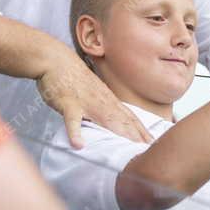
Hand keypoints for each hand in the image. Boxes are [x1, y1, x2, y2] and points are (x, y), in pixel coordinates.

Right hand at [36, 49, 152, 148]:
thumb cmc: (74, 77)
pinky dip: (75, 132)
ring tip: (126, 149)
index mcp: (108, 99)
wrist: (57, 60)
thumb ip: (105, 105)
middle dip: (136, 136)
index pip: (130, 116)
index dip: (141, 130)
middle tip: (148, 149)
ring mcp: (86, 102)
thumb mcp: (96, 91)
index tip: (152, 142)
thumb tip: (114, 118)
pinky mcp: (68, 103)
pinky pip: (71, 119)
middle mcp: (101, 101)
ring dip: (117, 134)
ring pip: (104, 119)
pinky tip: (78, 144)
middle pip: (122, 121)